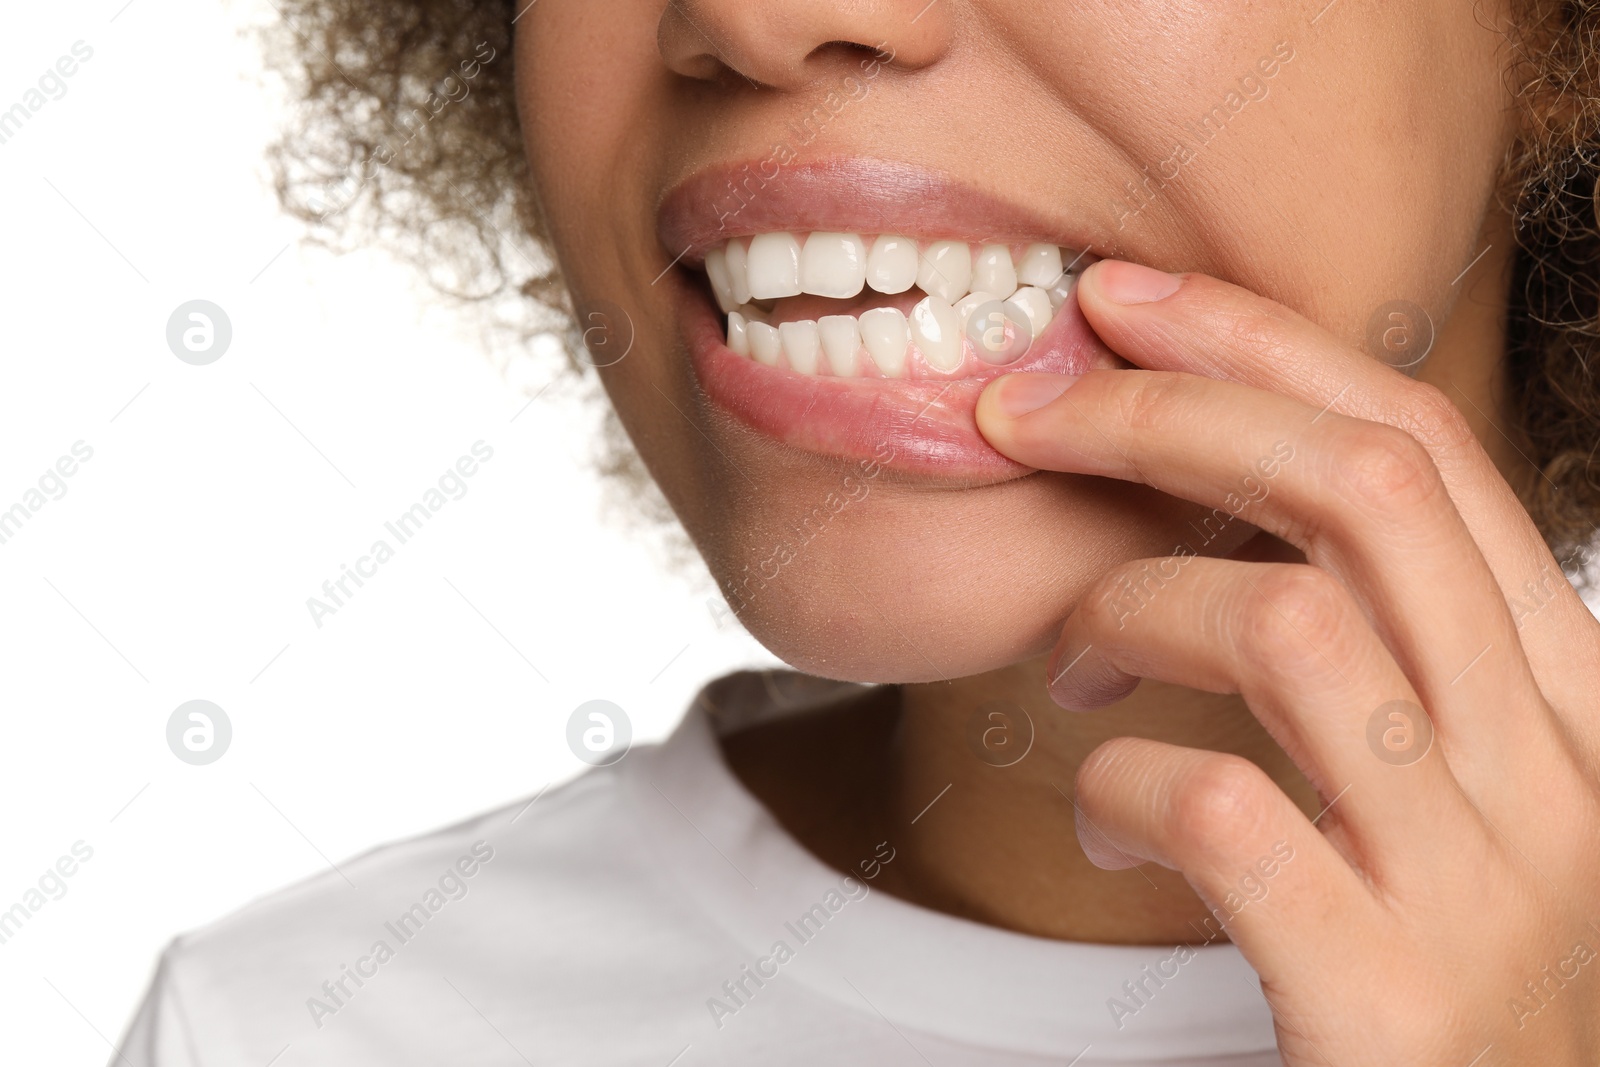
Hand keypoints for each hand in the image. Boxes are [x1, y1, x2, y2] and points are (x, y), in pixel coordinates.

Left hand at [975, 260, 1599, 1065]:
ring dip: (1128, 604)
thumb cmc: (1427, 971)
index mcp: (1573, 701)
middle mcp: (1566, 774)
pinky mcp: (1394, 1001)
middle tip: (1026, 412)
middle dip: (1166, 413)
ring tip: (1071, 658)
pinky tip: (1099, 825)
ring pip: (1289, 623)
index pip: (1430, 449)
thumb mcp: (1440, 788)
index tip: (1125, 303)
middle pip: (1363, 489)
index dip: (1266, 345)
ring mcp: (1491, 888)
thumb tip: (1212, 501)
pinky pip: (1223, 807)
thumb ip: (1376, 657)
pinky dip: (1119, 786)